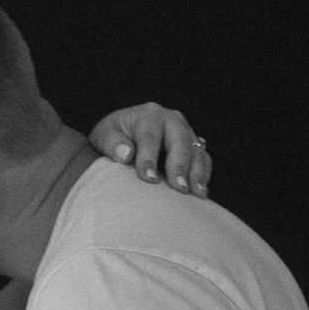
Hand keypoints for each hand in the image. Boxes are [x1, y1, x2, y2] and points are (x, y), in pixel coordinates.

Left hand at [88, 102, 210, 194]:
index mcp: (149, 115)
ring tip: (196, 194)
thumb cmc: (114, 139)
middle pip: (180, 140)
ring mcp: (186, 133)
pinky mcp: (194, 147)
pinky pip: (204, 160)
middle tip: (178, 188)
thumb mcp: (104, 136)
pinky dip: (204, 175)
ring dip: (197, 173)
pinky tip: (201, 194)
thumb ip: (111, 143)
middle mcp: (172, 120)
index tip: (149, 178)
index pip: (150, 136)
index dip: (149, 157)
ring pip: (196, 150)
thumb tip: (126, 154)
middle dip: (180, 165)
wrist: (126, 138)